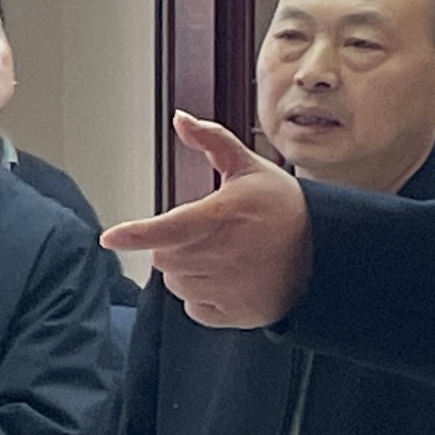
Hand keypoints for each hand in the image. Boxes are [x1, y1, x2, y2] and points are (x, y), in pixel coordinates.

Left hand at [102, 113, 312, 330]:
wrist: (326, 253)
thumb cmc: (282, 207)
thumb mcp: (249, 168)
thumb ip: (212, 141)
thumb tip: (179, 118)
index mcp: (223, 218)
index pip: (169, 228)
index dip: (137, 233)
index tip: (109, 237)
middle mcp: (224, 256)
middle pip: (164, 257)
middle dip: (173, 245)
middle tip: (205, 234)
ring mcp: (230, 289)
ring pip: (176, 283)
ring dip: (186, 271)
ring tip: (221, 256)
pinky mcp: (236, 315)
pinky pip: (194, 308)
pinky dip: (202, 296)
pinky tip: (227, 279)